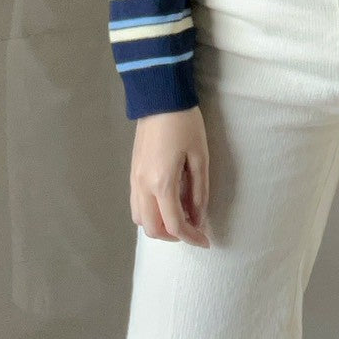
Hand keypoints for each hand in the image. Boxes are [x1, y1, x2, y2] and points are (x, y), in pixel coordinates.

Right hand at [131, 105, 211, 247]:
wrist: (160, 97)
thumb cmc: (185, 124)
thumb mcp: (200, 156)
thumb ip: (199, 191)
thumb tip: (199, 218)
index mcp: (162, 183)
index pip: (175, 224)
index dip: (192, 237)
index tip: (206, 241)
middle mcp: (142, 186)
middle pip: (152, 229)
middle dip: (174, 236)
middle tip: (194, 230)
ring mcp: (133, 179)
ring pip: (139, 219)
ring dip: (159, 226)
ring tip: (180, 218)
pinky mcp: (132, 172)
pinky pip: (136, 204)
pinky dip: (150, 214)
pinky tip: (166, 204)